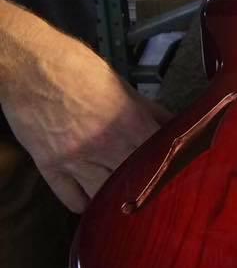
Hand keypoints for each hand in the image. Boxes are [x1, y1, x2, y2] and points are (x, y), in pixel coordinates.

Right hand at [2, 28, 170, 212]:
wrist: (29, 64)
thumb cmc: (77, 67)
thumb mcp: (122, 85)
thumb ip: (150, 109)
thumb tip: (174, 123)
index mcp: (130, 123)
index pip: (162, 156)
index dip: (172, 164)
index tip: (177, 169)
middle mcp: (106, 147)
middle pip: (138, 182)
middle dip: (148, 185)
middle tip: (154, 187)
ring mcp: (76, 161)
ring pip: (107, 196)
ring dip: (117, 198)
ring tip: (125, 196)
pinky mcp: (50, 167)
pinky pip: (73, 199)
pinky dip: (86, 203)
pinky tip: (94, 198)